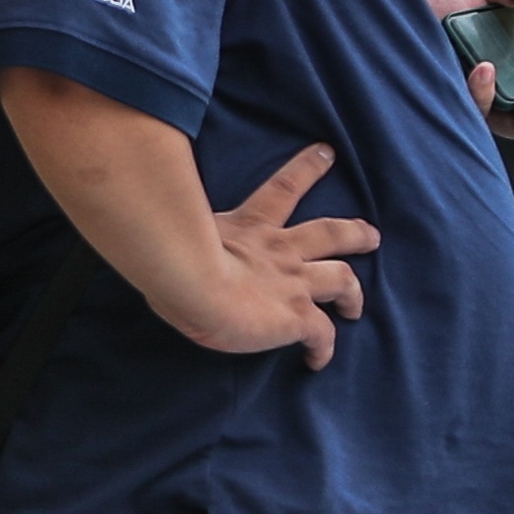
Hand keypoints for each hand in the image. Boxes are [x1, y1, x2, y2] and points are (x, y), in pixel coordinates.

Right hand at [173, 143, 377, 368]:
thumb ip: (175, 224)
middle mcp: (280, 251)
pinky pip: (322, 335)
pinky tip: (318, 361)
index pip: (283, 188)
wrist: (192, 280)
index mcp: (250, 228)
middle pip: (329, 233)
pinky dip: (324, 348)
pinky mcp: (297, 318)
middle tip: (371, 234)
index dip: (307, 169)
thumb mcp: (175, 227)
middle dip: (353, 233)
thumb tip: (142, 220)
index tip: (326, 152)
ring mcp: (294, 284)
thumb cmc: (172, 254)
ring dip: (354, 291)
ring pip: (341, 279)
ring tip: (358, 302)